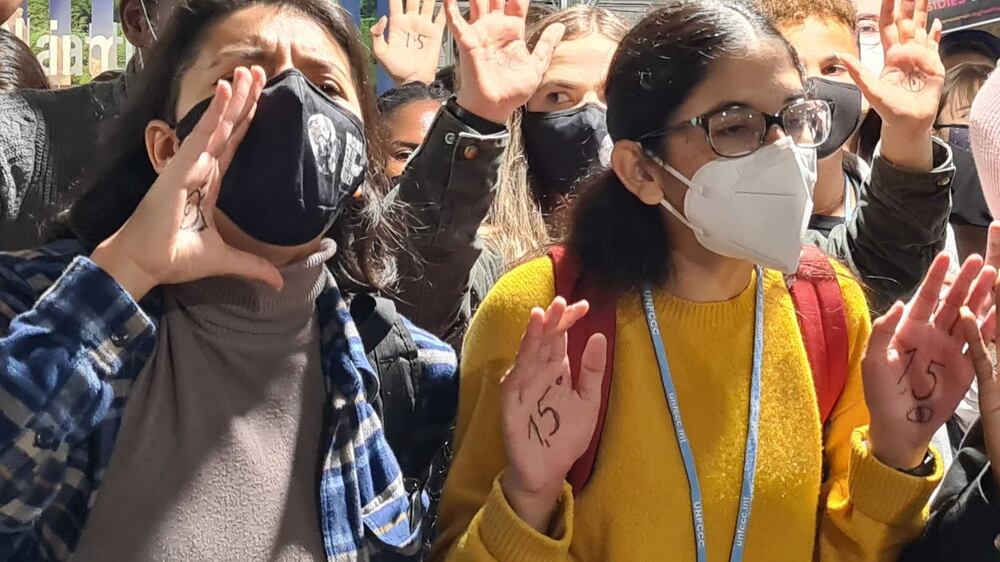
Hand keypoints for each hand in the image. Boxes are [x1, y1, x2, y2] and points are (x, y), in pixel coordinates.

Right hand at [90, 66, 282, 300]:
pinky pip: (201, 136)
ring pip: (217, 125)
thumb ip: (252, 266)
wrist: (145, 264)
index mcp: (209, 183)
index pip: (234, 145)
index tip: (261, 98)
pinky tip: (226, 91)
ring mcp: (189, 166)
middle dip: (245, 100)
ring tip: (248, 72)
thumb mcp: (224, 259)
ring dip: (234, 98)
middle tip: (260, 71)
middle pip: (228, 127)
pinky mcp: (179, 169)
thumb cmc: (173, 257)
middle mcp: (200, 168)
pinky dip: (214, 114)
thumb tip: (279, 282)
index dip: (247, 121)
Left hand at [370, 0, 445, 85]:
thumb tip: (383, 18)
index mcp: (397, 23)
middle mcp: (411, 20)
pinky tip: (448, 0)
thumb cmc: (395, 69)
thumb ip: (377, 34)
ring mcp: (424, 25)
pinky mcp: (436, 33)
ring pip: (428, 2)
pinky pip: (442, 16)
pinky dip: (446, 6)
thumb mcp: (380, 52)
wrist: (413, 81)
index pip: (396, 0)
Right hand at [445, 0, 564, 123]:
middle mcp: (495, 27)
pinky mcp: (467, 40)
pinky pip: (455, 19)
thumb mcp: (536, 66)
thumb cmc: (511, 91)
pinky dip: (450, 5)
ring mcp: (480, 31)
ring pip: (477, 0)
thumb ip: (546, 45)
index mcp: (513, 31)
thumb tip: (559, 28)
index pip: (517, 1)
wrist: (493, 108)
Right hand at [500, 297, 605, 531]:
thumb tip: (599, 336)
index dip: (569, 321)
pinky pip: (517, 380)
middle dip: (552, 321)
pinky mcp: (511, 404)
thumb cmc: (566, 436)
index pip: (560, 338)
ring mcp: (522, 386)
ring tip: (540, 314)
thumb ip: (592, 371)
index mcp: (555, 370)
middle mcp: (537, 373)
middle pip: (544, 341)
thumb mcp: (589, 401)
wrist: (549, 470)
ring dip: (533, 335)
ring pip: (527, 354)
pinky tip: (529, 349)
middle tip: (561, 301)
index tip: (584, 306)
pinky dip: (522, 363)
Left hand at [838, 0, 944, 170]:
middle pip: (908, 22)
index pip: (889, 27)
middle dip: (908, 5)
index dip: (888, 10)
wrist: (909, 123)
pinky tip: (938, 24)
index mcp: (891, 56)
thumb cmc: (889, 110)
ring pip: (922, 29)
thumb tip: (840, 55)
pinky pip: (936, 47)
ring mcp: (921, 59)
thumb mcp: (871, 89)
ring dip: (923, 12)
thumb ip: (858, 71)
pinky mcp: (935, 67)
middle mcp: (906, 54)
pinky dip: (937, 35)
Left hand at [863, 253, 995, 469]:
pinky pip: (979, 342)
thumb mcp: (875, 361)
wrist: (900, 425)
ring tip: (996, 276)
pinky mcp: (965, 366)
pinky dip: (990, 326)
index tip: (946, 256)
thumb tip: (898, 304)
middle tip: (981, 259)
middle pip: (951, 302)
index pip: (925, 298)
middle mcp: (931, 334)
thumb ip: (883, 333)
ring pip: (968, 317)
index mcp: (908, 330)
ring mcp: (950, 349)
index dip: (935, 278)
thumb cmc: (881, 393)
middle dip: (966, 281)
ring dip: (981, 297)